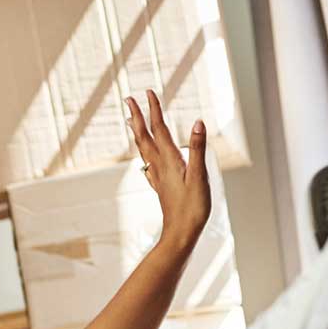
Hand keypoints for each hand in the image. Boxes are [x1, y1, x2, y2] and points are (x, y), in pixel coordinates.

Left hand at [126, 89, 210, 256]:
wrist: (180, 236)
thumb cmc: (192, 209)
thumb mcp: (199, 177)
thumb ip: (198, 149)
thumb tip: (198, 122)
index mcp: (170, 161)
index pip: (160, 130)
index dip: (153, 110)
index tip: (147, 92)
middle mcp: (160, 167)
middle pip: (145, 137)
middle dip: (137, 116)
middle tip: (128, 99)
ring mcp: (159, 178)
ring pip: (144, 150)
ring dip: (138, 132)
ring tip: (131, 120)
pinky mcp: (162, 187)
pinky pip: (149, 164)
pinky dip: (145, 153)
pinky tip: (145, 157)